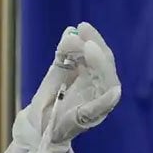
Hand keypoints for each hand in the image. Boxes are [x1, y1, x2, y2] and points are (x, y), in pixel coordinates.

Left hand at [7, 22, 120, 152]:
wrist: (39, 126)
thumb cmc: (52, 99)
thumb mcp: (57, 72)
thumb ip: (64, 54)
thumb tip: (70, 32)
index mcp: (93, 78)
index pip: (100, 55)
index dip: (94, 39)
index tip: (81, 26)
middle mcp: (99, 90)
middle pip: (106, 66)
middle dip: (96, 48)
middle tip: (84, 35)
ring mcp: (95, 105)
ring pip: (107, 83)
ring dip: (100, 65)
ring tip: (88, 48)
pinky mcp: (85, 119)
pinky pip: (99, 110)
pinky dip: (107, 102)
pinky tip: (113, 92)